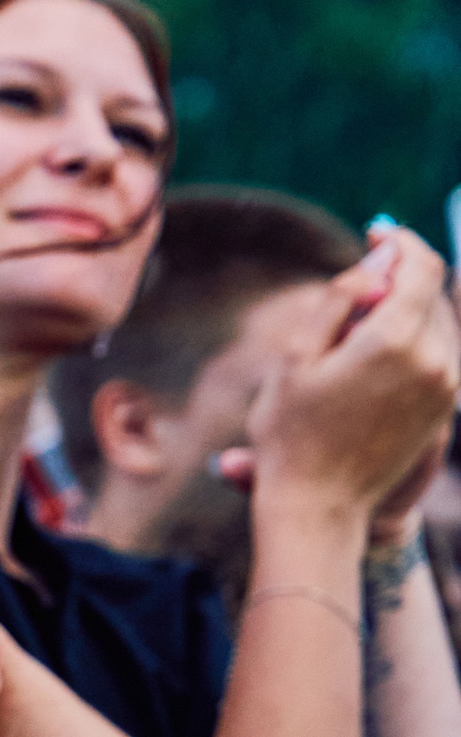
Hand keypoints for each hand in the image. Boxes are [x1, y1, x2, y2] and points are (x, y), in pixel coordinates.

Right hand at [239, 226, 460, 535]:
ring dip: (409, 309)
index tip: (378, 231)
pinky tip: (380, 353)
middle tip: (365, 276)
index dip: (402, 241)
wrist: (320, 505)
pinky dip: (418, 338)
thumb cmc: (291, 434)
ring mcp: (447, 384)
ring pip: (441, 322)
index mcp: (395, 340)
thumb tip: (378, 260)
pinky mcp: (447, 406)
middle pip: (434, 291)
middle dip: (403, 275)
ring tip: (362, 324)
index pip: (422, 266)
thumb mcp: (294, 358)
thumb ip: (339, 298)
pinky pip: (442, 352)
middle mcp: (435, 358)